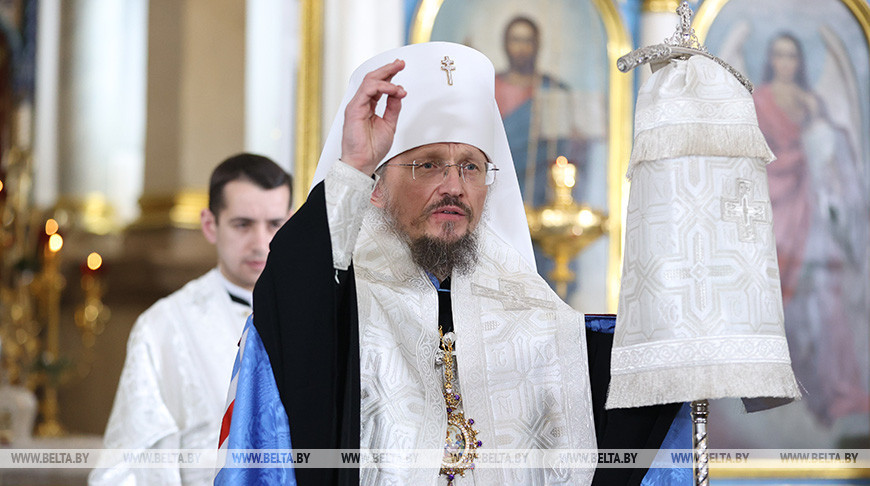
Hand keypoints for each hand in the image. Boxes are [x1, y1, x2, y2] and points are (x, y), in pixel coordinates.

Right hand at [341, 59, 406, 175]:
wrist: (363, 162)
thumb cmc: (372, 148)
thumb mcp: (389, 124)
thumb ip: (393, 108)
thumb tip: (399, 93)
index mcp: (368, 106)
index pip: (378, 85)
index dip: (389, 75)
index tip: (400, 68)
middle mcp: (361, 104)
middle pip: (373, 79)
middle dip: (387, 69)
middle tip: (400, 63)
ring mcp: (356, 105)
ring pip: (369, 81)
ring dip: (386, 76)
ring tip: (398, 75)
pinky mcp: (354, 109)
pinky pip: (367, 91)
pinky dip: (382, 87)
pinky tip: (393, 90)